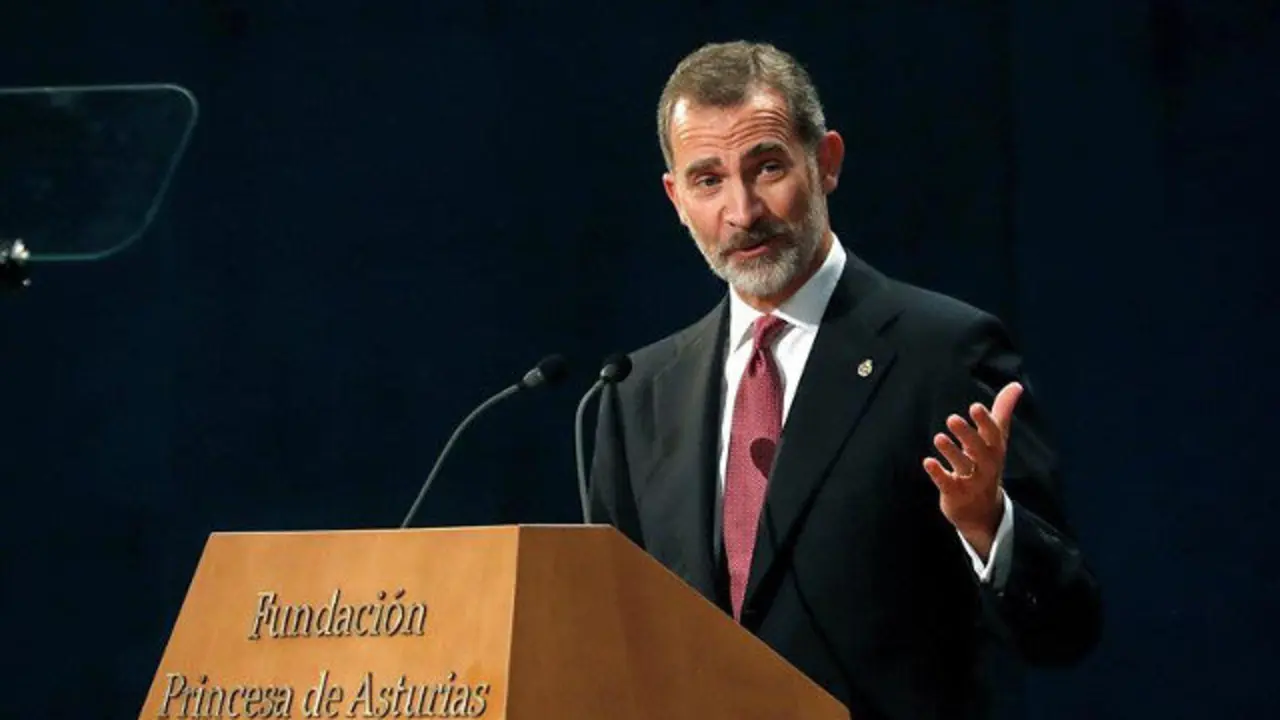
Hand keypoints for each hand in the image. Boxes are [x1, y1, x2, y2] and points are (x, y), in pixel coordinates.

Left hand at [922, 381, 1022, 558]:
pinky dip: (938, 474)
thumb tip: (1016, 385)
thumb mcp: (997, 441)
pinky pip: (947, 484)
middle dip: (967, 435)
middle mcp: (986, 466)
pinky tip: (927, 462)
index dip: (985, 422)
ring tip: (938, 437)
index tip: (975, 407)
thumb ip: (1003, 412)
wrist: (985, 512)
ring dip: (951, 452)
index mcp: (995, 450)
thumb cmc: (988, 466)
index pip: (993, 435)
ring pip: (963, 466)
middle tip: (952, 419)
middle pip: (979, 451)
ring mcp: (971, 482)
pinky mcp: (955, 494)